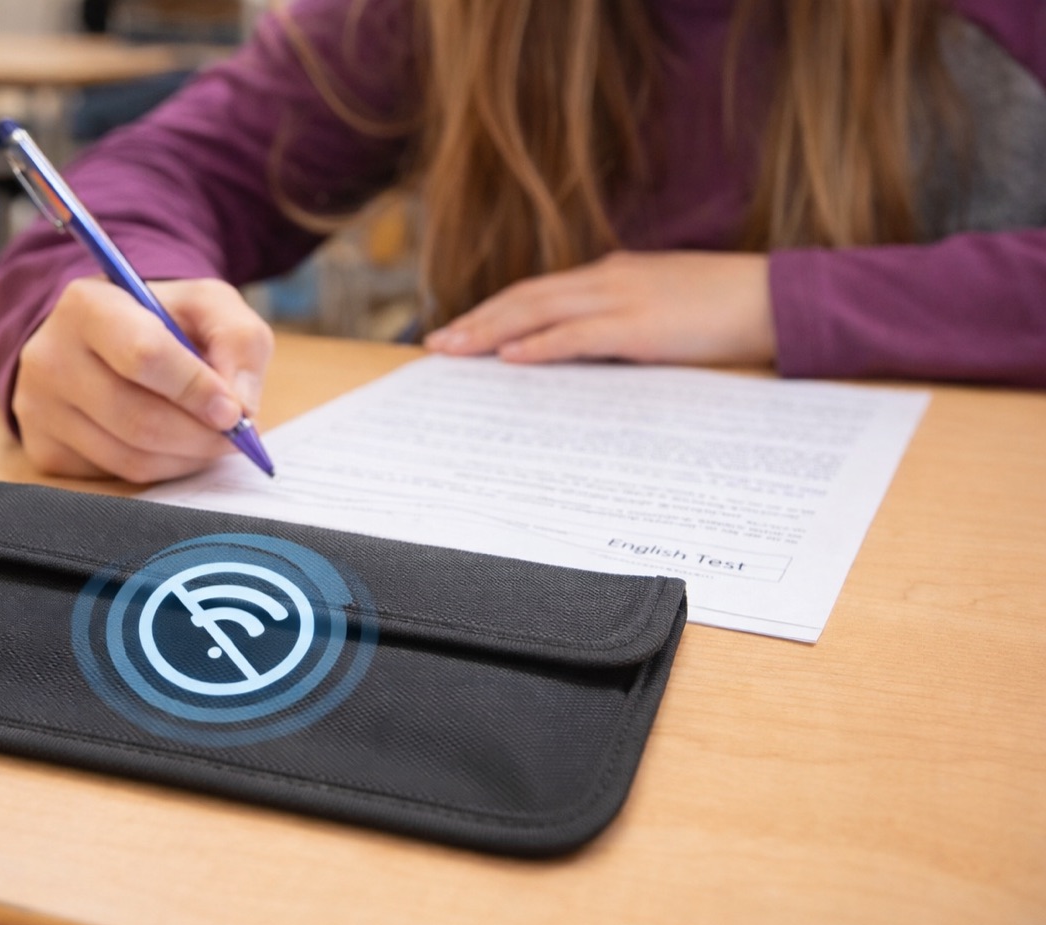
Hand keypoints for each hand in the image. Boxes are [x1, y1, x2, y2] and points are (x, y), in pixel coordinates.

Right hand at [12, 277, 272, 482]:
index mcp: (88, 305)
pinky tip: (176, 447)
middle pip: (137, 417)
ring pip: (130, 457)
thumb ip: (238, 340)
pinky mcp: (46, 450)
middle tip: (236, 437)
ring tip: (211, 439)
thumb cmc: (164, 321)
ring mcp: (41, 409)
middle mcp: (51, 357)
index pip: (143, 355)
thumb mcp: (210, 306)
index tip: (235, 410)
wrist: (108, 340)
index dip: (196, 389)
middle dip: (200, 436)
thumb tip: (241, 405)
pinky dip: (163, 470)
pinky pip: (118, 476)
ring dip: (187, 457)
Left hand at [423, 251, 774, 365]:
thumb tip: (594, 347)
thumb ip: (627, 319)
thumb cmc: (730, 309)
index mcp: (615, 275)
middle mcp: (609, 280)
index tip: (462, 328)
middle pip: (526, 297)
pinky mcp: (639, 327)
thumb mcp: (667, 307)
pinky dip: (538, 345)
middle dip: (477, 320)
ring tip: (454, 349)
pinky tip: (509, 357)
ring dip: (491, 331)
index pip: (540, 291)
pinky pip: (576, 336)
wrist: (780, 298)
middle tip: (436, 342)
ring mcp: (622, 299)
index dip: (496, 309)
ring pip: (539, 311)